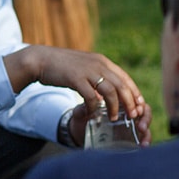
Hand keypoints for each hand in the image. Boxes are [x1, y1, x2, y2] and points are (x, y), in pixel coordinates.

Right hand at [4, 44, 151, 123]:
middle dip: (130, 102)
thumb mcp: (83, 67)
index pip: (125, 78)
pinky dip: (94, 107)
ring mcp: (87, 71)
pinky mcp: (76, 79)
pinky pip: (91, 96)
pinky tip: (93, 114)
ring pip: (110, 91)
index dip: (134, 93)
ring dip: (115, 107)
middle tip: (132, 115)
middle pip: (122, 85)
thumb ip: (95, 76)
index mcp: (102, 61)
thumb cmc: (60, 66)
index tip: (138, 105)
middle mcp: (98, 64)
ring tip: (113, 118)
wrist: (39, 59)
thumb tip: (105, 91)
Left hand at [63, 100, 153, 146]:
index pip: (133, 98)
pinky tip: (143, 146)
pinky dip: (145, 139)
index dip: (138, 103)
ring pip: (145, 122)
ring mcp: (130, 122)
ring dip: (147, 130)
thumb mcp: (80, 113)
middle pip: (144, 109)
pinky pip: (142, 135)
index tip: (136, 112)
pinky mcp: (130, 134)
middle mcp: (127, 110)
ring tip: (143, 140)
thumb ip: (82, 110)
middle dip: (145, 118)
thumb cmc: (82, 119)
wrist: (78, 133)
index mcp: (117, 101)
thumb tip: (85, 108)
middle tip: (140, 127)